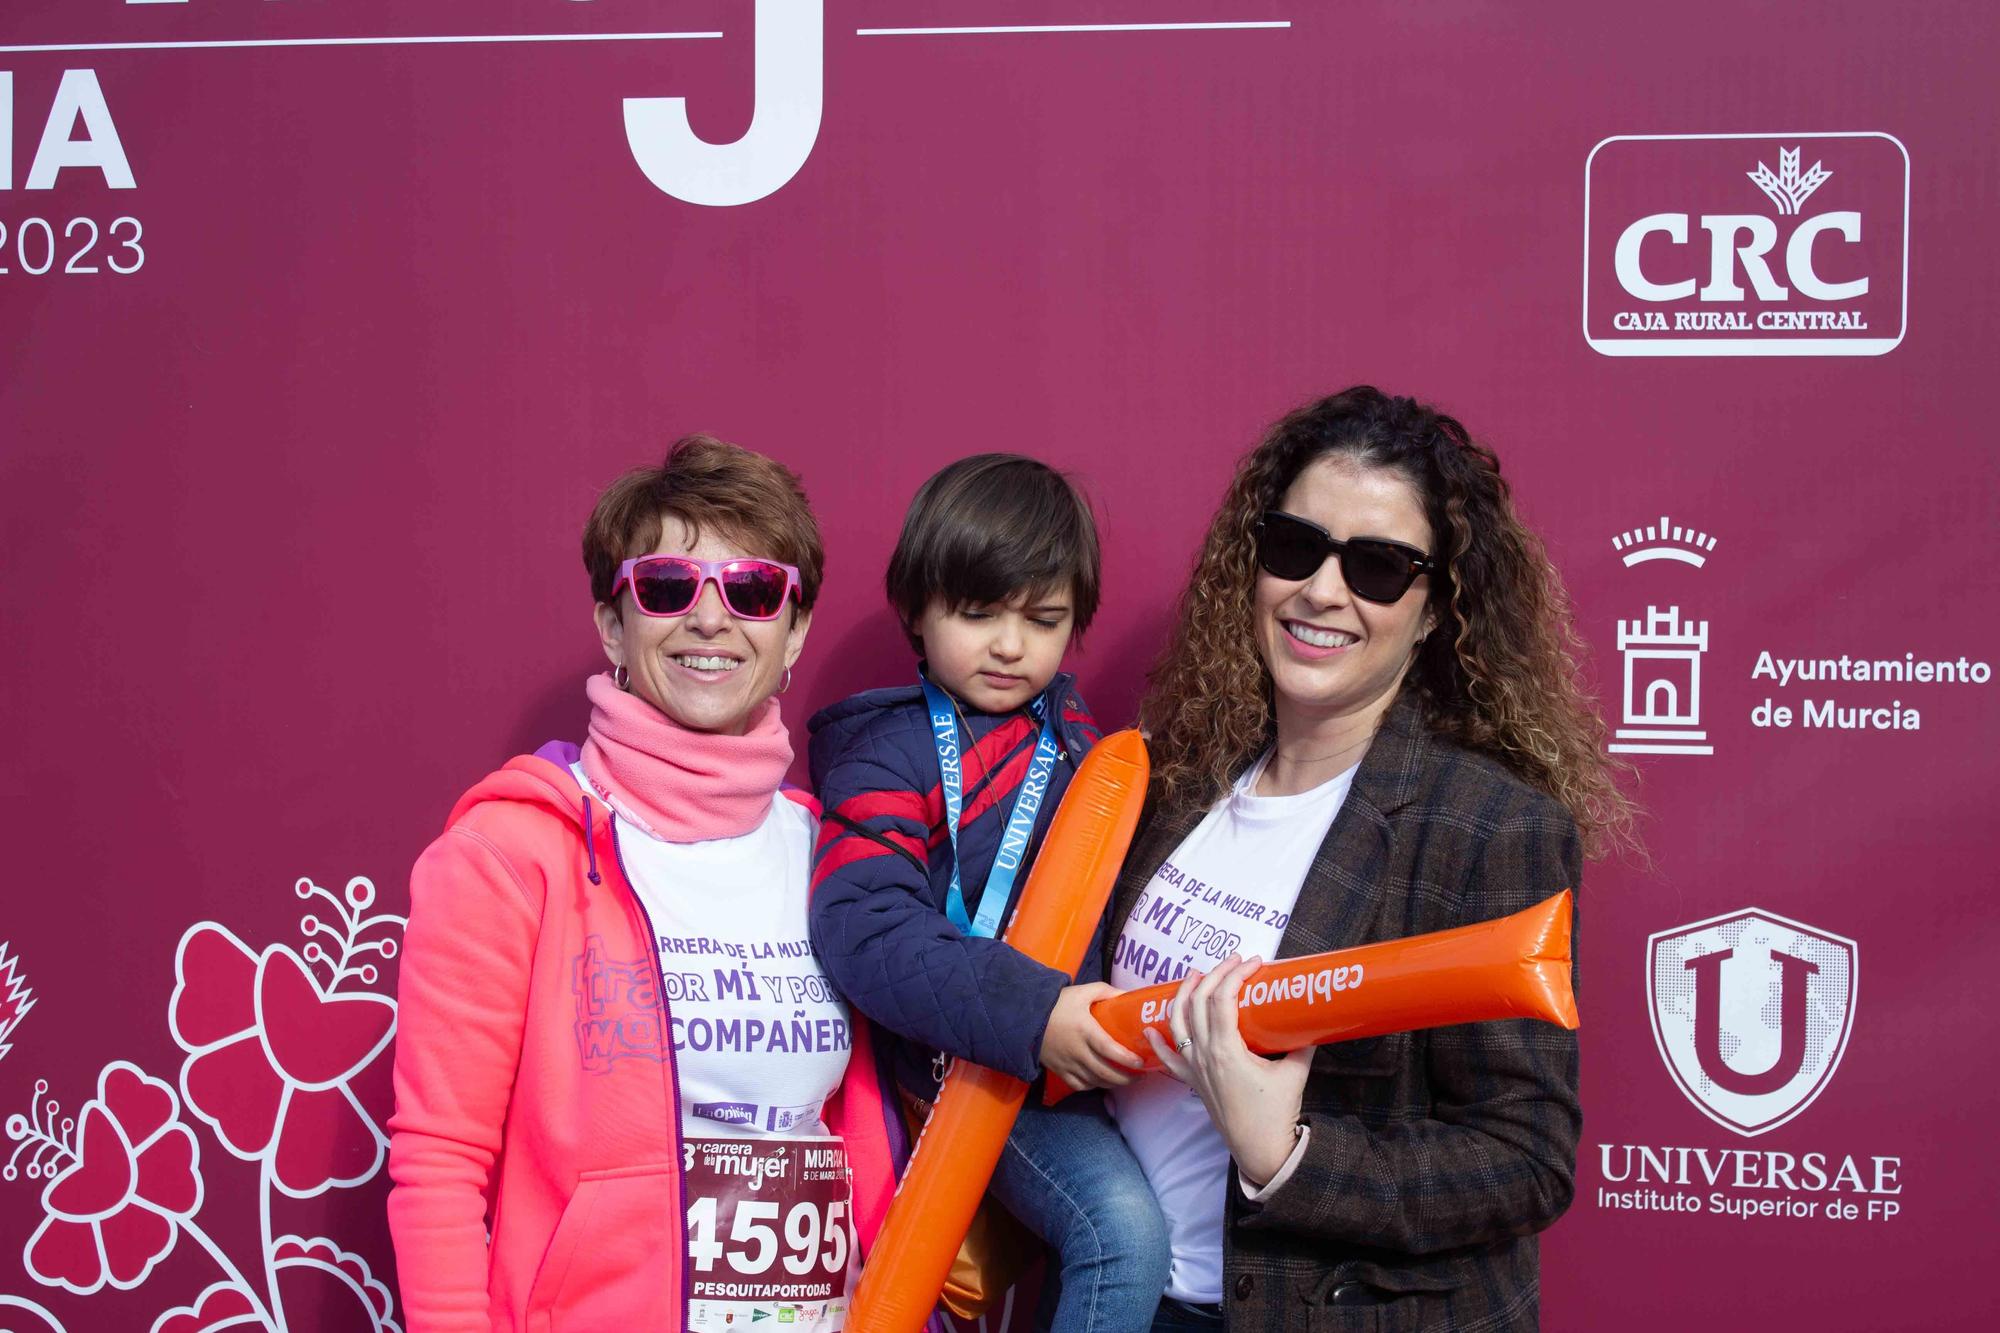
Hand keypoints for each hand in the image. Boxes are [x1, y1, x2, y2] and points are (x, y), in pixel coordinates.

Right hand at [1039, 983, 1145, 1090]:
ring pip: (1094, 1082)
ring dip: (1113, 1084)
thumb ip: (1105, 991)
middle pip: (1105, 1072)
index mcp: (1085, 1030)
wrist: (1026, 1017)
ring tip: (1126, 1080)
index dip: (1126, 1059)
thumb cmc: (1057, 1004)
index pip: (1109, 1049)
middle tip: (1140, 1075)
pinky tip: (1101, 1081)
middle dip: (1126, 1078)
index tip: (1141, 1063)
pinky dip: (1093, 1086)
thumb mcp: (1082, 992)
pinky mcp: (1059, 1071)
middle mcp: (1077, 1051)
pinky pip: (1079, 1085)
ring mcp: (1068, 1063)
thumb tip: (1127, 995)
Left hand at [1143, 956, 1313, 1188]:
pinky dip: (1157, 1041)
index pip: (1223, 999)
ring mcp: (1195, 1068)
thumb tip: (1311, 1020)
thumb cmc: (1276, 1113)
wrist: (1260, 1149)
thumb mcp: (1295, 1073)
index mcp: (1227, 1050)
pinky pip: (1168, 1058)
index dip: (1236, 975)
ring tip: (1194, 976)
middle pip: (1198, 1003)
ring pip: (1177, 1023)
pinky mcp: (1193, 1082)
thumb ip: (1303, 1044)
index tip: (1254, 963)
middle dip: (1213, 975)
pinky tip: (1151, 1028)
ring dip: (1183, 996)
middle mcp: (1204, 1055)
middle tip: (1233, 962)